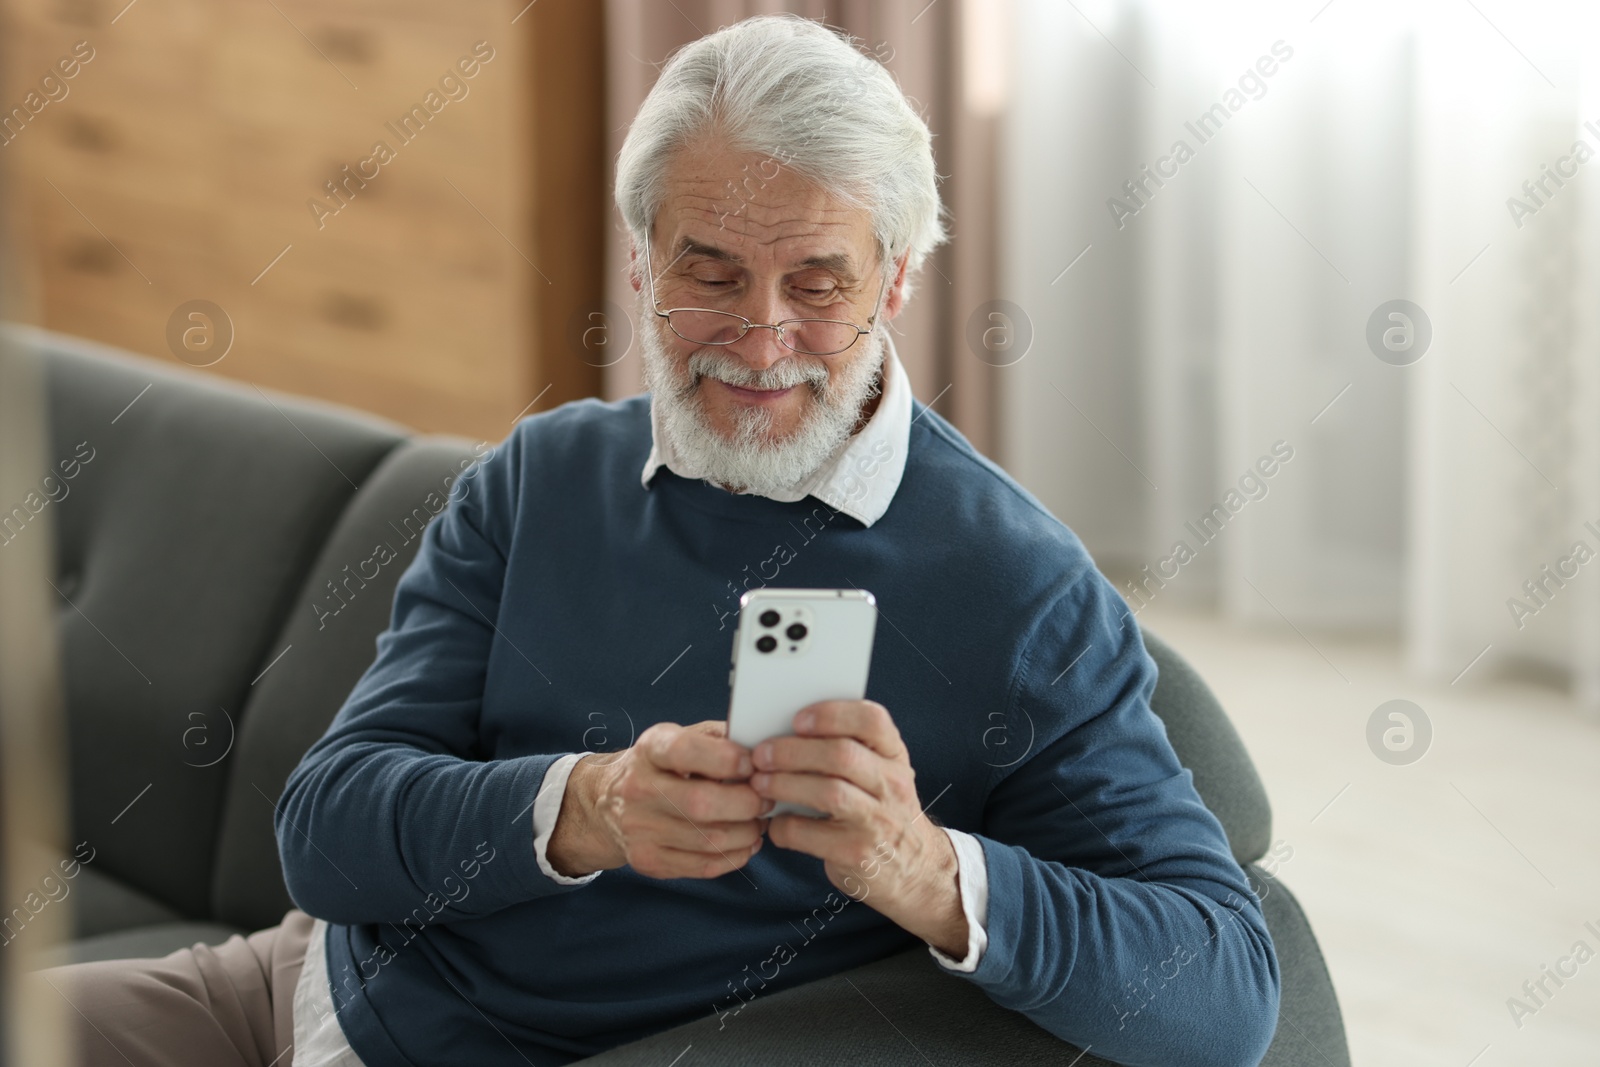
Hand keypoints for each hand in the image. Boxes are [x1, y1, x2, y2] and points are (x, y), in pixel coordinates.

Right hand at [548, 720, 774, 879]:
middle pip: (702, 803)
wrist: (608, 802)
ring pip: (709, 840)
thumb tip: (761, 747)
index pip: (685, 751)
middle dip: (747, 803)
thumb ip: (719, 737)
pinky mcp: (648, 861)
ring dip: (748, 832)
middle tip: (766, 799)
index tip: (753, 764)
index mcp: (650, 750)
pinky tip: (746, 842)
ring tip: (759, 821)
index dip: (726, 759)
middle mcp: (638, 789)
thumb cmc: (661, 765)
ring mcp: (640, 829)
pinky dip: (736, 856)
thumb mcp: (681, 736)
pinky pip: (704, 866)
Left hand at [749, 700, 968, 957]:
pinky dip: (784, 827)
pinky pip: (810, 834)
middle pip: (841, 755)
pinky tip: (776, 824)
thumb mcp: (881, 775)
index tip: (797, 719)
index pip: (872, 720)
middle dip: (793, 751)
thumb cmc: (883, 812)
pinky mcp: (858, 854)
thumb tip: (783, 734)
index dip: (832, 714)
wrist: (916, 870)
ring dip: (784, 785)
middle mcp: (892, 785)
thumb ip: (849, 751)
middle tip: (761, 755)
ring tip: (760, 784)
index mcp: (894, 756)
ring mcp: (878, 821)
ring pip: (828, 792)